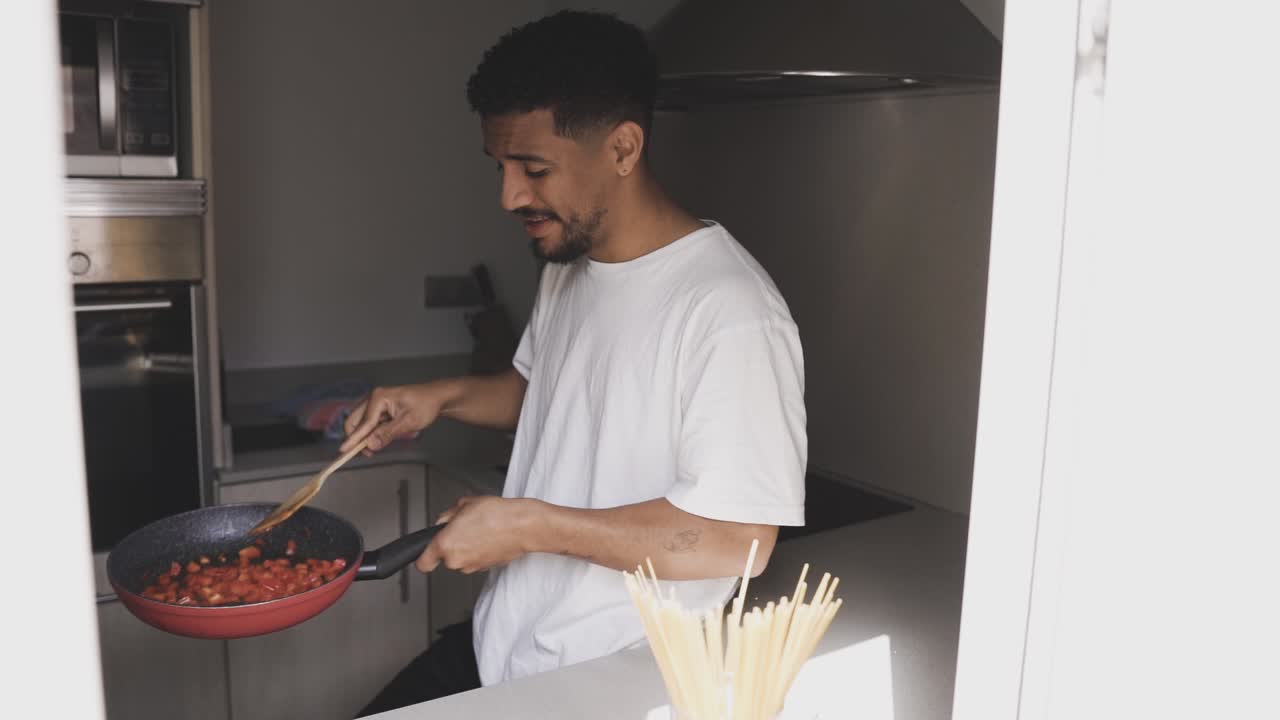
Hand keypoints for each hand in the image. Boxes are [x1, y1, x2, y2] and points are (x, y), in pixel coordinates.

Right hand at [340, 383, 444, 454]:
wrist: (435, 398)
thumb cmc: (425, 406)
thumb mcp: (408, 422)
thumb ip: (387, 434)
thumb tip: (370, 445)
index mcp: (379, 397)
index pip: (364, 423)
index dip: (354, 440)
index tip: (342, 452)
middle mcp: (373, 397)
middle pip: (354, 421)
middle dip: (358, 438)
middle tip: (370, 453)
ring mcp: (375, 402)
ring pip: (360, 423)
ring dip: (367, 436)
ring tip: (385, 441)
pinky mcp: (378, 408)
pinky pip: (369, 423)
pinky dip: (373, 432)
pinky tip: (388, 433)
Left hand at [417, 496, 542, 573]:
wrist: (523, 526)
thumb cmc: (498, 514)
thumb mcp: (465, 504)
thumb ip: (448, 515)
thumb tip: (445, 520)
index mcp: (446, 544)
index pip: (422, 563)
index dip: (422, 556)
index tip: (424, 552)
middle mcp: (456, 560)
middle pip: (445, 557)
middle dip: (452, 543)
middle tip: (464, 527)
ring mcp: (472, 566)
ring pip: (461, 559)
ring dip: (467, 547)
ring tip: (480, 530)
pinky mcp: (486, 568)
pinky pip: (475, 560)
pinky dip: (479, 551)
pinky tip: (489, 537)